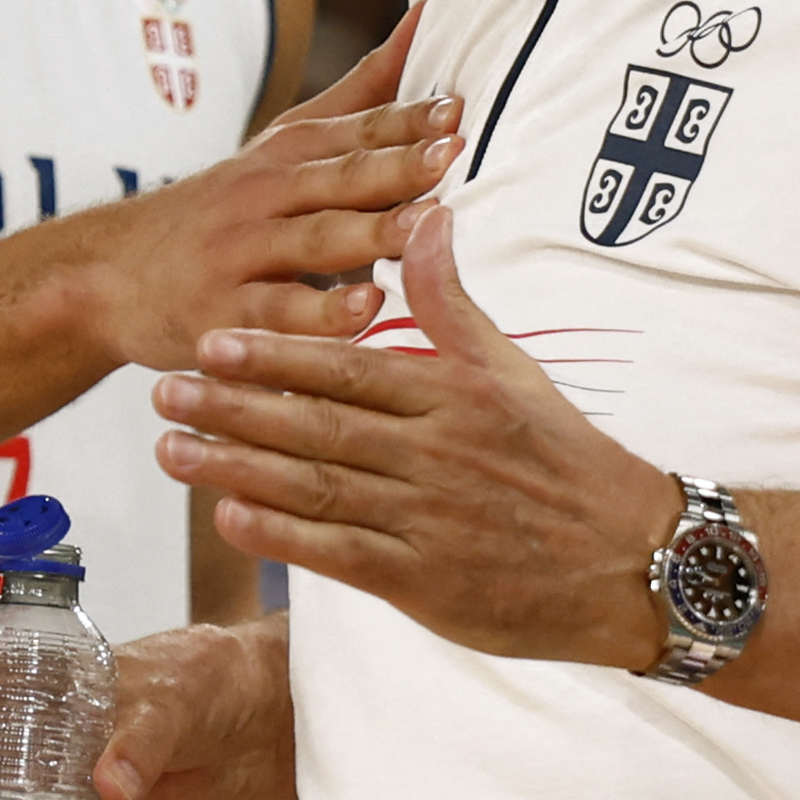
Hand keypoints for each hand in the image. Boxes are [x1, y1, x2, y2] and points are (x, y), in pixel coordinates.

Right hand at [94, 11, 460, 368]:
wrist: (110, 272)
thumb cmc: (222, 208)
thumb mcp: (282, 143)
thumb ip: (361, 91)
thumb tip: (428, 16)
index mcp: (286, 155)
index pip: (355, 129)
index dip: (406, 119)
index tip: (459, 109)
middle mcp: (264, 197)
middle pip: (338, 178)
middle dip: (395, 165)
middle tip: (452, 155)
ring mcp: (242, 254)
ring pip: (312, 241)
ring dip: (368, 234)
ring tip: (421, 228)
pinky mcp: (223, 312)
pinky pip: (276, 312)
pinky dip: (320, 312)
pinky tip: (364, 311)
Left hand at [158, 203, 677, 668]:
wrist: (635, 562)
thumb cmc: (563, 457)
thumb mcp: (513, 369)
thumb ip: (451, 300)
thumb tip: (424, 214)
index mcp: (451, 396)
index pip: (347, 369)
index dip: (274, 356)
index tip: (211, 341)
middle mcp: (434, 455)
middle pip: (316, 426)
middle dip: (232, 408)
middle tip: (163, 393)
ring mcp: (428, 522)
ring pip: (316, 488)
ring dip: (235, 468)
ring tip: (171, 450)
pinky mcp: (427, 584)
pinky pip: (341, 556)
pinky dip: (282, 537)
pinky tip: (228, 516)